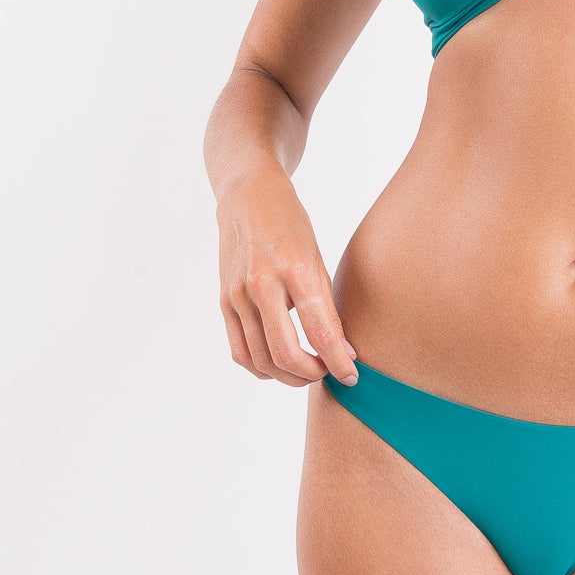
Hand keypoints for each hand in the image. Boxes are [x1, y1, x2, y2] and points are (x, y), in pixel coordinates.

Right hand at [216, 166, 358, 387]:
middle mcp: (262, 284)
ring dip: (287, 376)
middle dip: (311, 375)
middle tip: (328, 373)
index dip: (338, 362)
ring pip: (260, 359)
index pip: (320, 332)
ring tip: (307, 371)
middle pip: (285, 354)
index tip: (352, 377)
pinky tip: (279, 365)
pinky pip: (239, 351)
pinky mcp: (223, 301)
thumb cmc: (292, 227)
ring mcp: (237, 295)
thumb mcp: (317, 260)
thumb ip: (326, 307)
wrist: (248, 197)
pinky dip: (260, 367)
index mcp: (295, 269)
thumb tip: (343, 352)